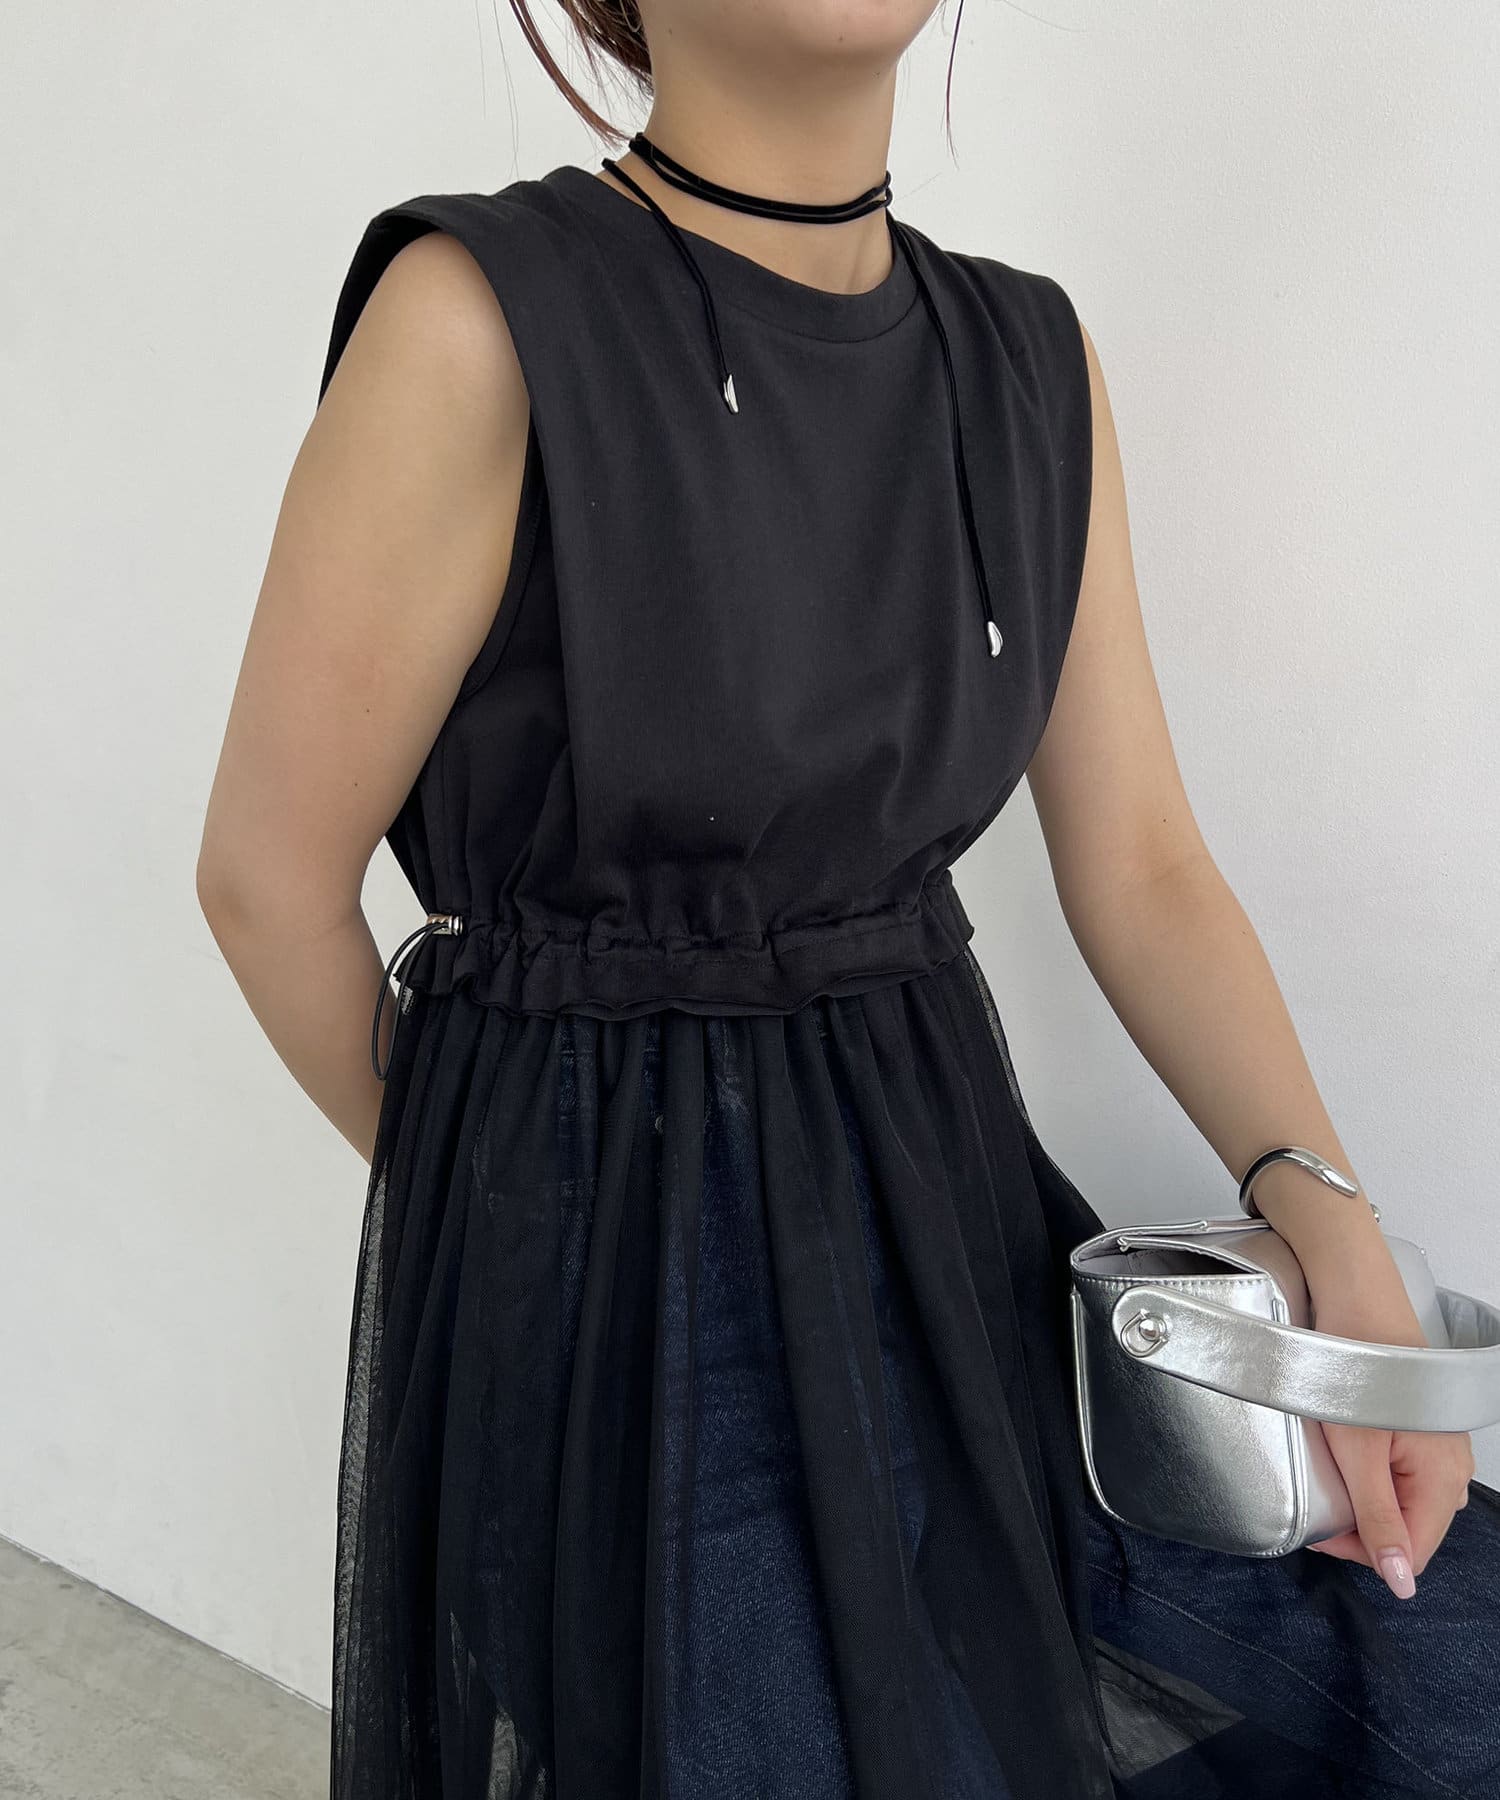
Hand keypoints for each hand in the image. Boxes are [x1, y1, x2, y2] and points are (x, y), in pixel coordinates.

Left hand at [1302, 1272, 1476, 1597]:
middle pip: (1408, 1526)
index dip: (1362, 1551)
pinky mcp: (1418, 1424)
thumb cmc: (1357, 1366)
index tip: (1320, 1531)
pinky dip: (1371, 1472)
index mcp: (1444, 1480)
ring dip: (1365, 1497)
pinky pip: (1400, 1469)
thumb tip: (1401, 1583)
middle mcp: (1451, 1466)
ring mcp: (1437, 1444)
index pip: (1411, 1553)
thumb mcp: (1359, 1454)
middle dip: (1363, 1524)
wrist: (1354, 1296)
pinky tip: (1346, 1453)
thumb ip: (1379, 1520)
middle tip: (1320, 1501)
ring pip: (1402, 1497)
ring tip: (1331, 1472)